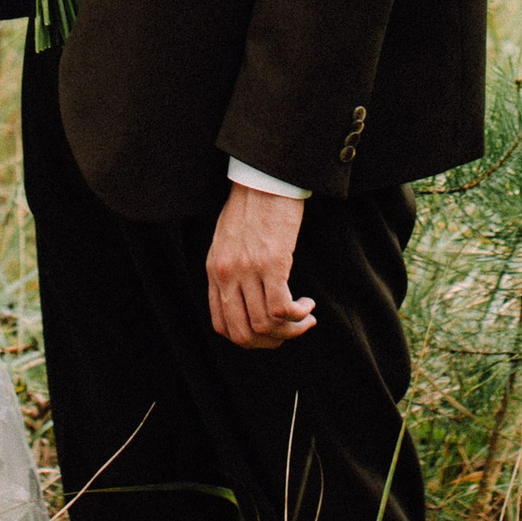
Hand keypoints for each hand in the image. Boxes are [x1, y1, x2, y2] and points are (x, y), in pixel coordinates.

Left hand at [206, 184, 313, 350]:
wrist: (264, 178)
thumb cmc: (251, 205)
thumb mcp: (228, 241)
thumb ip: (231, 269)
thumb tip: (246, 297)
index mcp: (214, 271)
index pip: (222, 325)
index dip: (249, 338)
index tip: (269, 332)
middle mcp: (227, 275)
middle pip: (243, 334)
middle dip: (270, 343)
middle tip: (289, 332)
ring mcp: (248, 270)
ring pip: (265, 326)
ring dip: (290, 330)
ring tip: (305, 318)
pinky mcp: (272, 263)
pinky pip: (281, 309)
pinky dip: (297, 316)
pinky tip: (307, 305)